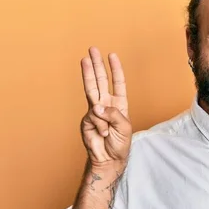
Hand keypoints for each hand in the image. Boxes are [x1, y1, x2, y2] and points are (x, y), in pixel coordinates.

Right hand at [80, 46, 131, 166]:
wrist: (109, 159)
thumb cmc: (120, 144)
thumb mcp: (124, 127)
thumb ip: (113, 114)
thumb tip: (97, 106)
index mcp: (119, 104)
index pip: (117, 83)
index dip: (115, 70)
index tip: (112, 55)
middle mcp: (106, 104)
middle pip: (101, 81)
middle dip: (97, 65)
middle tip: (92, 49)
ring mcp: (95, 111)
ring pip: (91, 89)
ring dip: (88, 73)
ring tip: (84, 59)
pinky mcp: (87, 120)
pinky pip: (94, 116)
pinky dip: (100, 125)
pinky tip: (103, 133)